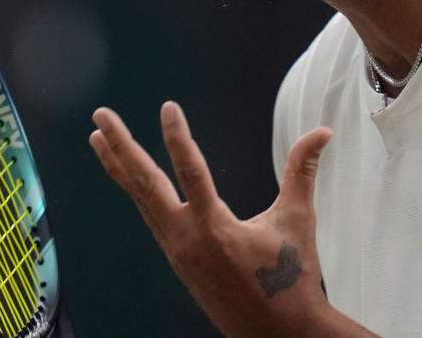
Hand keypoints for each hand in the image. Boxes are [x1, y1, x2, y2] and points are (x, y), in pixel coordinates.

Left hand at [89, 101, 366, 336]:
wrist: (276, 333)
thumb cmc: (289, 277)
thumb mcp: (296, 219)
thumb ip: (302, 171)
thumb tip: (322, 132)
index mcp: (214, 230)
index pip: (190, 172)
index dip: (178, 137)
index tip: (168, 108)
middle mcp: (186, 240)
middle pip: (145, 184)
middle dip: (122, 146)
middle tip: (101, 116)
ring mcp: (176, 251)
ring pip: (141, 200)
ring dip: (119, 167)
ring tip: (99, 139)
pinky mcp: (177, 259)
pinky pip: (150, 216)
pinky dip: (136, 191)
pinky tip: (130, 176)